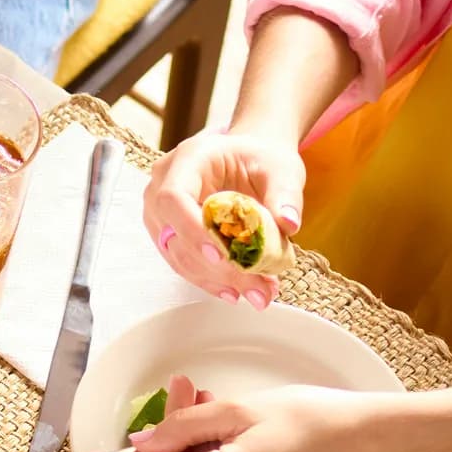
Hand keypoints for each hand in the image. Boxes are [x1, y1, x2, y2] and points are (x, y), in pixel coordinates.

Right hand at [143, 130, 307, 307]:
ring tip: (255, 292)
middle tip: (255, 283)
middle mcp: (164, 185)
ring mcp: (162, 213)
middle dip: (214, 265)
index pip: (173, 197)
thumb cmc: (260, 159)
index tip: (220, 254)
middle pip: (174, 233)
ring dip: (215, 279)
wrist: (249, 162)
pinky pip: (183, 263)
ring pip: (177, 255)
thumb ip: (285, 194)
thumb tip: (289, 223)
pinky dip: (210, 280)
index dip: (192, 229)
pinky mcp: (170, 235)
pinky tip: (236, 291)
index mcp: (188, 159)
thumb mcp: (280, 168)